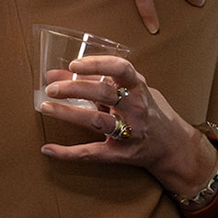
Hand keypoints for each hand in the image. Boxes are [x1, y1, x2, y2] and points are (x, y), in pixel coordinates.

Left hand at [36, 54, 216, 198]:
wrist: (172, 146)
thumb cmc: (147, 111)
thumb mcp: (131, 90)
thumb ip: (98, 81)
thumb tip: (56, 73)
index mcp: (138, 88)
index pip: (120, 69)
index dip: (96, 65)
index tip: (74, 64)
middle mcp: (135, 108)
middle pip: (103, 94)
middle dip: (74, 89)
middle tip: (51, 88)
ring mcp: (129, 132)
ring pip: (96, 121)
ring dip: (69, 114)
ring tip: (46, 107)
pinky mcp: (120, 153)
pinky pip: (92, 153)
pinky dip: (68, 152)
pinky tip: (48, 148)